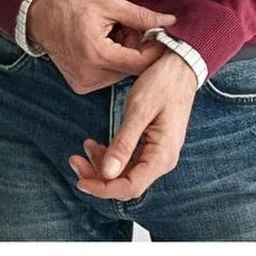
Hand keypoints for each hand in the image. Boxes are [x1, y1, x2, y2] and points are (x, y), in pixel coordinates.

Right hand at [26, 0, 176, 93]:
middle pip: (132, 69)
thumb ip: (141, 16)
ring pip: (121, 74)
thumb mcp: (110, 4)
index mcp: (98, 54)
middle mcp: (90, 75)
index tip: (156, 34)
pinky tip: (101, 46)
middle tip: (125, 27)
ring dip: (124, 56)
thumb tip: (170, 21)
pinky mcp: (81, 87)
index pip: (140, 62)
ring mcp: (84, 84)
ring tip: (111, 35)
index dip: (153, 48)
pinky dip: (111, 63)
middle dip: (136, 48)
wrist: (41, 16)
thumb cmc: (75, 6)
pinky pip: (108, 77)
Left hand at [68, 48, 197, 199]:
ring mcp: (157, 153)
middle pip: (126, 183)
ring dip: (102, 166)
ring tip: (84, 147)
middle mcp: (162, 160)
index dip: (103, 189)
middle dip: (98, 177)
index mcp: (162, 155)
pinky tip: (96, 144)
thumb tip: (108, 173)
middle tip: (74, 161)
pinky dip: (110, 155)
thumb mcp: (139, 110)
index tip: (80, 181)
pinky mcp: (151, 144)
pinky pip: (128, 159)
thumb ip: (124, 143)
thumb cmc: (163, 83)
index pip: (130, 187)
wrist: (180, 66)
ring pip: (125, 172)